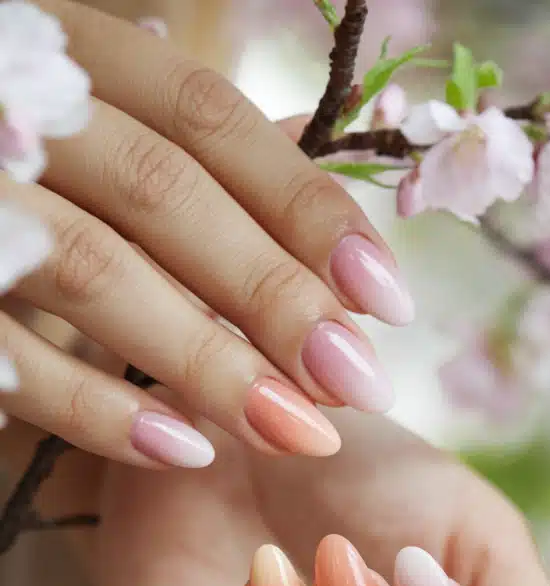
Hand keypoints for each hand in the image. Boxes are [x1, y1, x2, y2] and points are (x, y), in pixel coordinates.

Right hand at [0, 2, 407, 465]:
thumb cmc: (0, 149)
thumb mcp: (77, 106)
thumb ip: (173, 136)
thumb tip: (306, 163)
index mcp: (62, 47)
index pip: (208, 119)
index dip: (305, 208)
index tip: (386, 298)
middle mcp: (10, 103)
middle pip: (167, 198)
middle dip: (275, 297)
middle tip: (358, 384)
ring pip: (98, 275)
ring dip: (208, 364)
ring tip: (295, 430)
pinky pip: (14, 361)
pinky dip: (99, 411)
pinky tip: (184, 450)